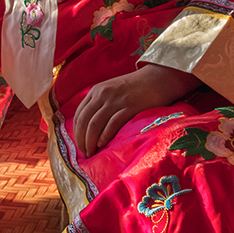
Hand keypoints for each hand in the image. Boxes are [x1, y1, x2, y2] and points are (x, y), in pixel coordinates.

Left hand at [73, 63, 199, 156]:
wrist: (157, 78)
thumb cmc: (134, 88)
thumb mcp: (111, 92)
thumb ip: (99, 105)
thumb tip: (89, 128)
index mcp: (96, 91)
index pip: (79, 114)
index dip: (76, 132)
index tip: (79, 145)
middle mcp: (102, 94)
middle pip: (84, 121)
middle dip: (81, 140)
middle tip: (85, 153)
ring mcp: (115, 100)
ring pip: (95, 124)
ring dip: (90, 142)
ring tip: (92, 153)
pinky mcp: (129, 107)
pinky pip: (112, 124)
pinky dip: (105, 136)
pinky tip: (103, 144)